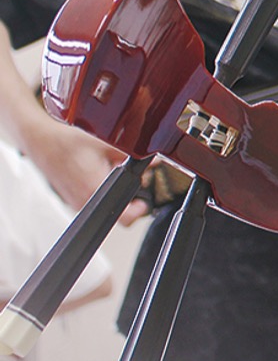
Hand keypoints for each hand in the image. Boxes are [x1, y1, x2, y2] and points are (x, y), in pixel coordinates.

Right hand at [24, 113, 147, 219]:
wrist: (41, 142)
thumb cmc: (67, 142)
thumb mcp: (107, 143)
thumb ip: (133, 152)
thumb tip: (152, 159)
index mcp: (95, 190)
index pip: (125, 218)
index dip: (140, 210)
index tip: (145, 200)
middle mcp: (85, 202)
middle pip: (119, 212)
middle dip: (131, 196)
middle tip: (133, 178)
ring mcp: (77, 203)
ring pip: (106, 206)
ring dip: (116, 191)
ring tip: (112, 170)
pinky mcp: (72, 199)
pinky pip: (94, 199)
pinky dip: (102, 189)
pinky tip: (99, 172)